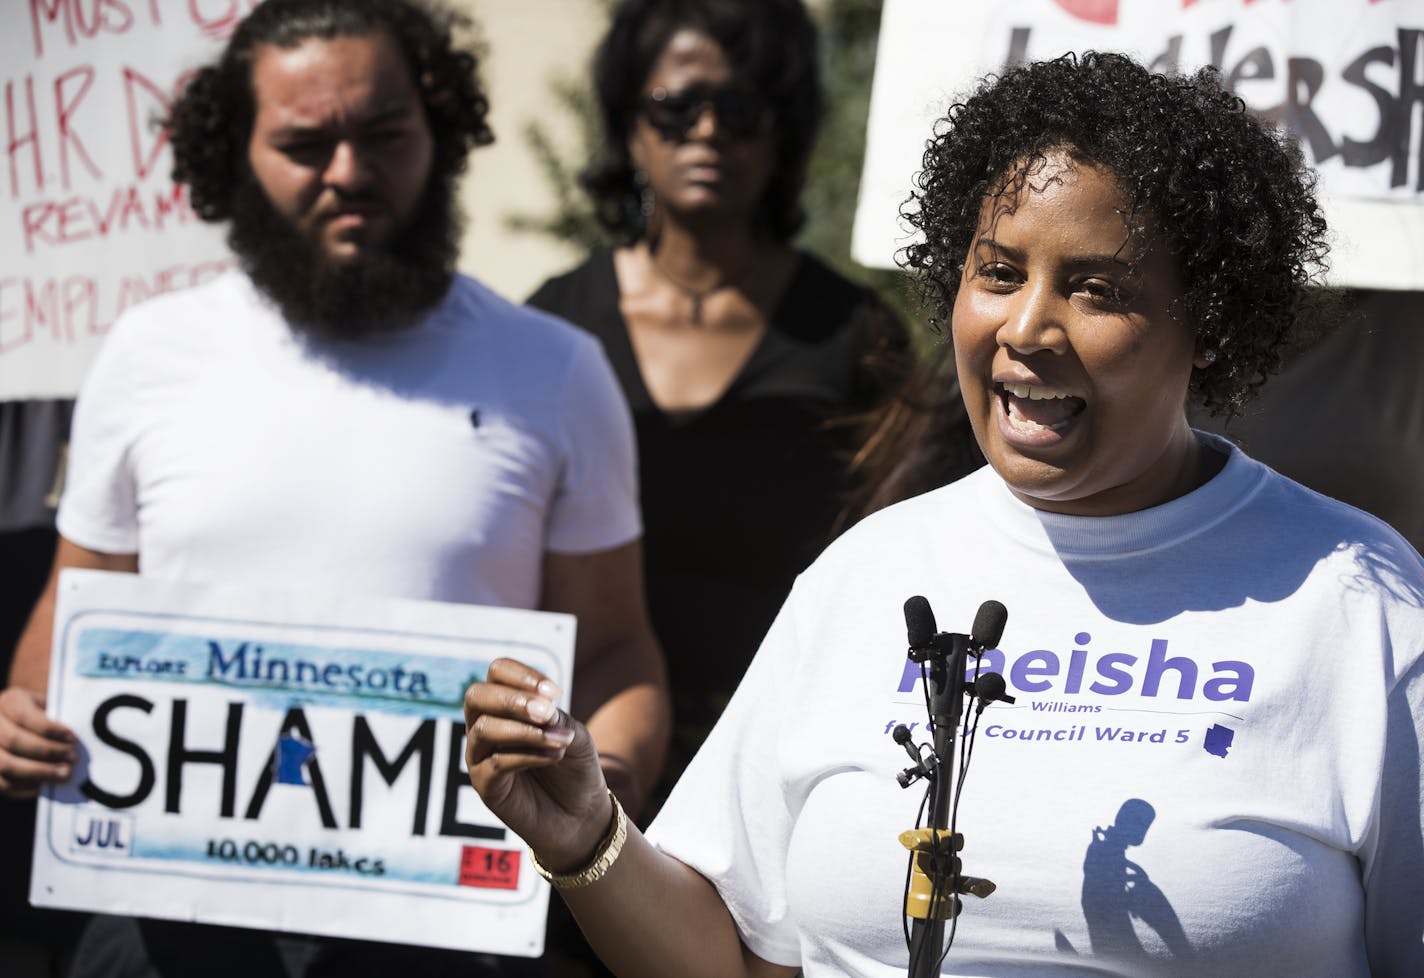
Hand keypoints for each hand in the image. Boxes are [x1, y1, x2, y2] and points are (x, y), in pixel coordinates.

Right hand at [0, 687, 77, 798]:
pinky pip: (3, 784)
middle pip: (14, 740)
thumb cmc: (41, 716)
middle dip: (47, 751)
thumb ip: (56, 717)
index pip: (23, 715)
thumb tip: (75, 738)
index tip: (72, 737)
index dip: (49, 728)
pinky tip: (46, 785)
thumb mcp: (47, 707)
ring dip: (39, 772)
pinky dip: (26, 787)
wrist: (16, 727)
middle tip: (72, 758)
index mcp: (9, 702)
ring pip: (6, 765)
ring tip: (64, 774)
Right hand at [464, 658, 612, 870]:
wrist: (580, 816)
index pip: (498, 672)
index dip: (523, 675)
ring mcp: (480, 756)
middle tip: (547, 711)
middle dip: (513, 699)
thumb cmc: (574, 767)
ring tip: (560, 741)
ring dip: (526, 730)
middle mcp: (485, 726)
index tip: (555, 692)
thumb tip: (539, 709)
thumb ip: (555, 718)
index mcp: (506, 705)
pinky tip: (554, 757)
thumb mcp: (573, 734)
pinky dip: (528, 755)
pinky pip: (495, 763)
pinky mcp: (484, 786)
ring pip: (484, 729)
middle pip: (476, 695)